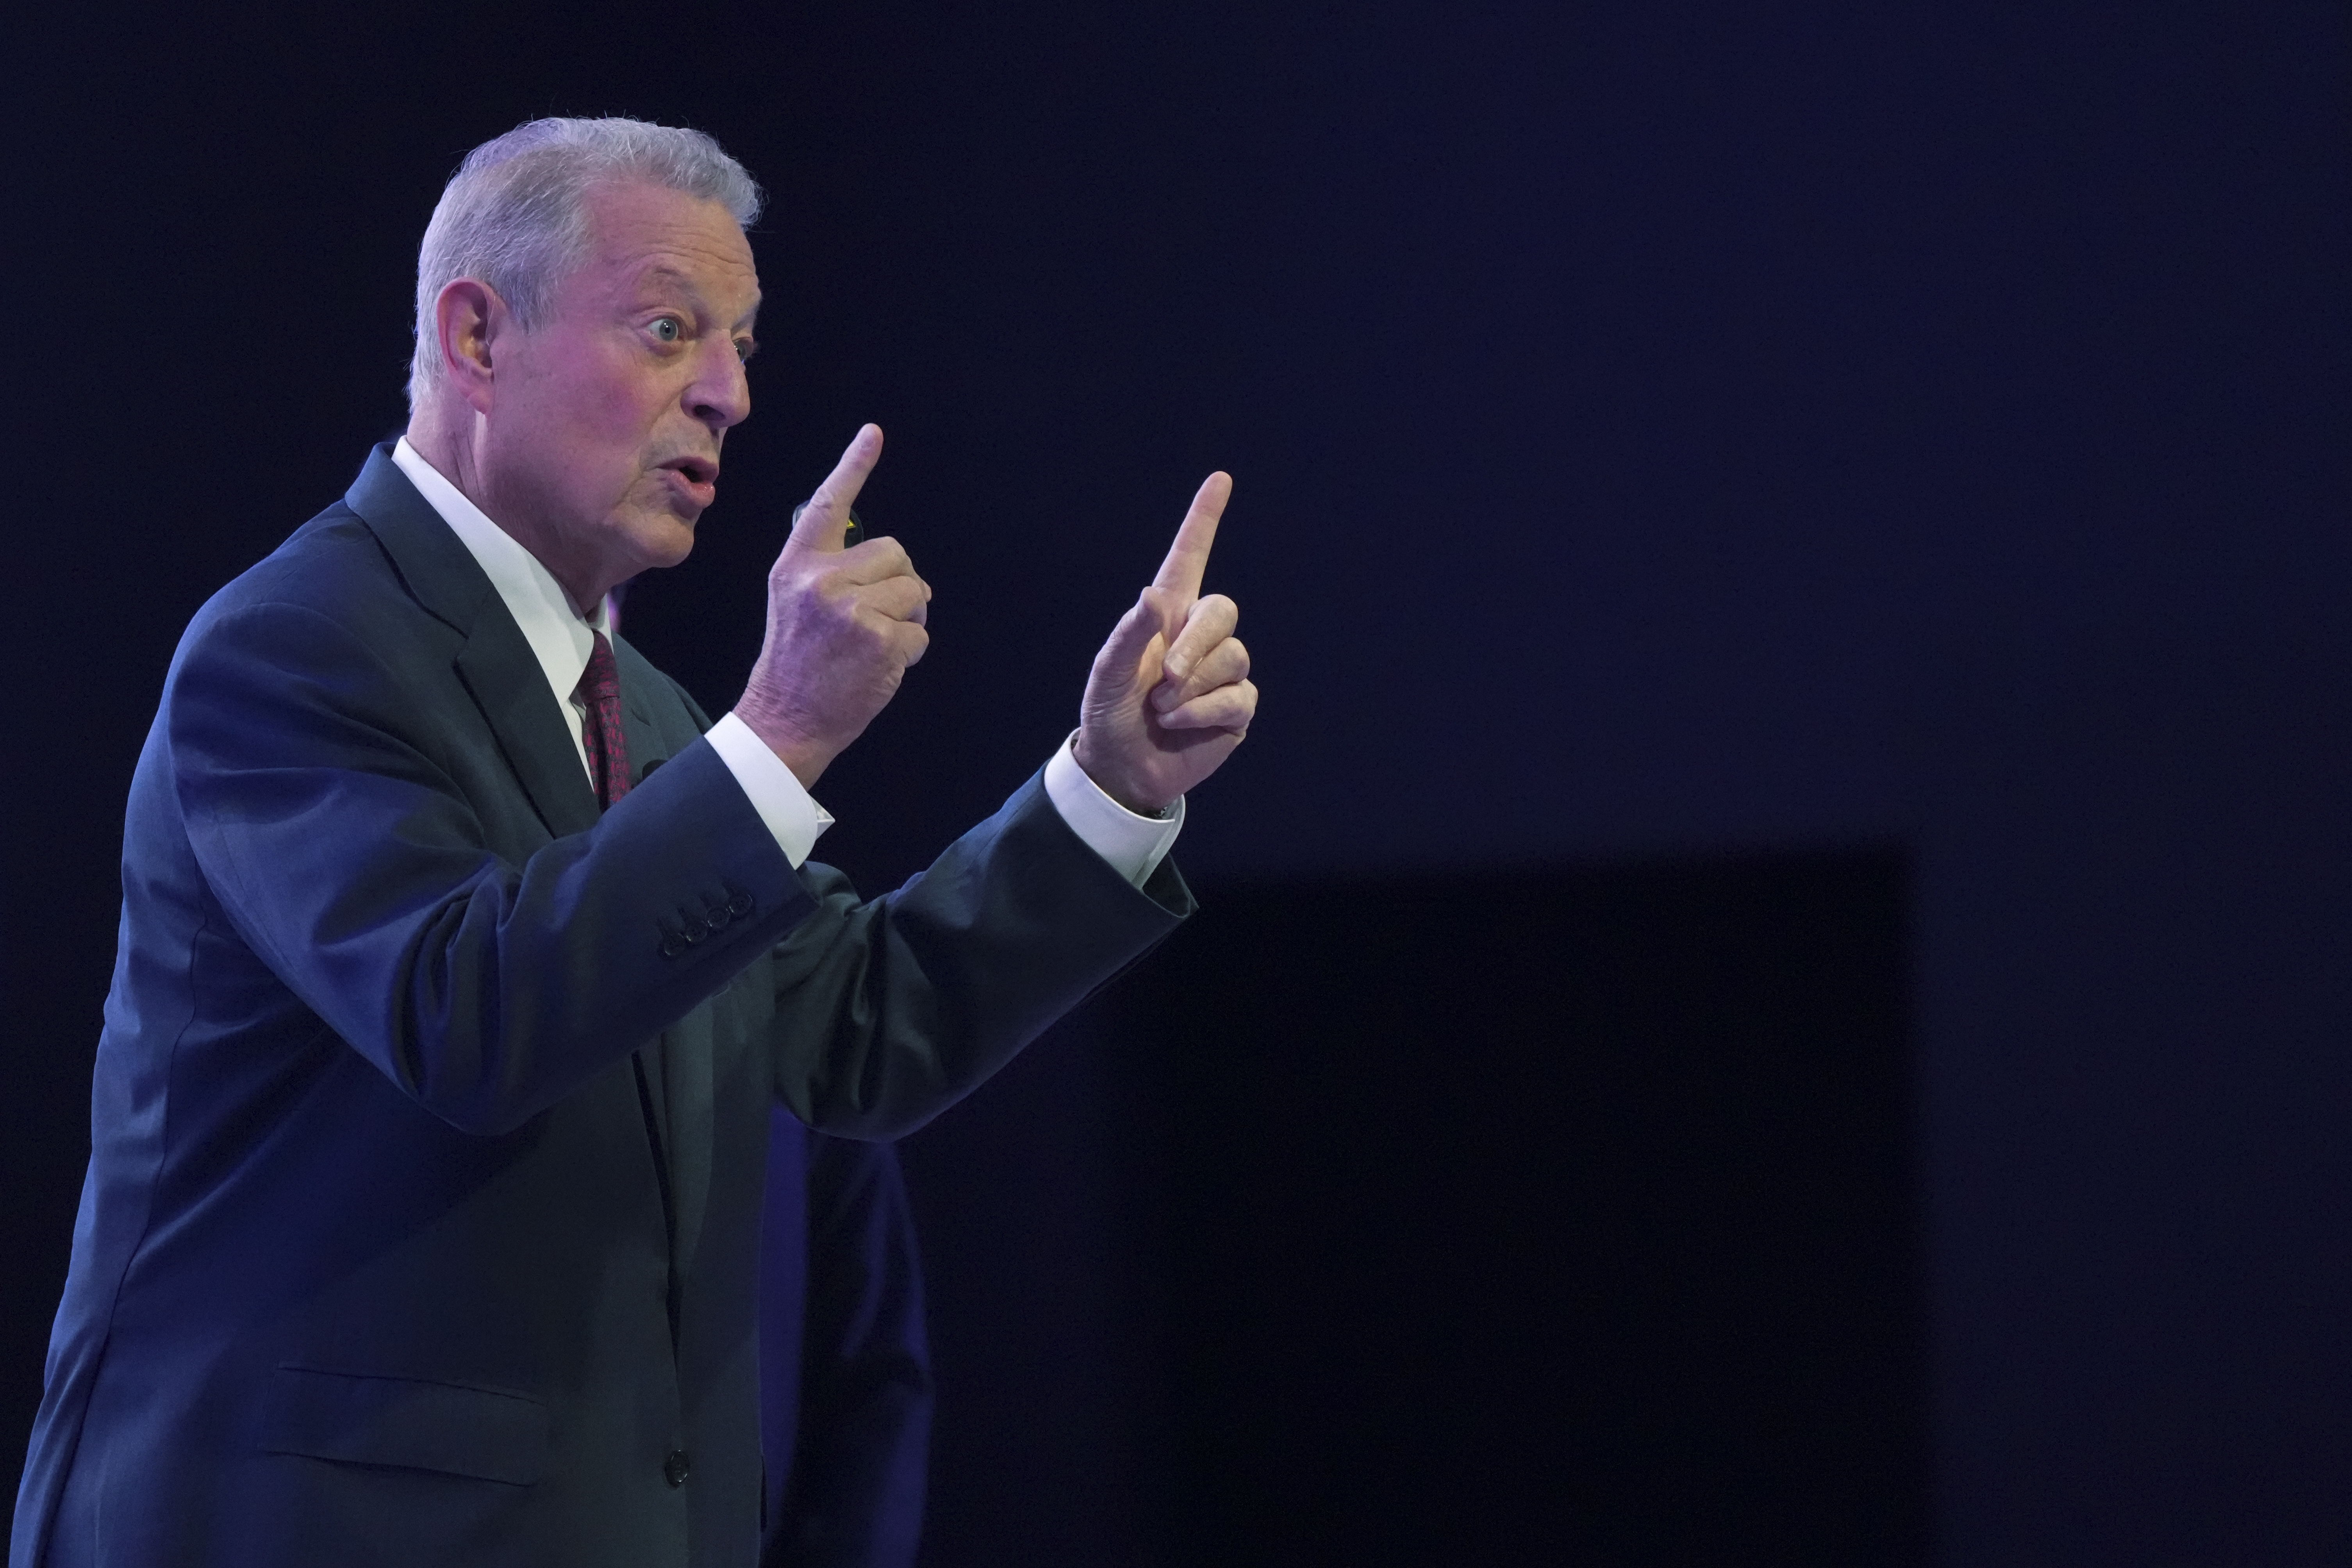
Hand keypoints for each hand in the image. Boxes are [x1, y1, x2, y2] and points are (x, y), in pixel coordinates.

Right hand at [736, 425, 930, 787]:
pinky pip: (920, 633)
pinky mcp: (878, 640)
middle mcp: (821, 580)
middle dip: (900, 583)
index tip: (873, 434)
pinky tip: (880, 666)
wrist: (785, 719)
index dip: (854, 466)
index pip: (830, 505)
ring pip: (915, 591)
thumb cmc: (798, 663)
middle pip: (895, 552)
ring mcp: (850, 610)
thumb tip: (892, 562)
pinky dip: (911, 652)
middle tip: (877, 616)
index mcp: (797, 565)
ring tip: (875, 644)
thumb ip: (831, 571)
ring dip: (908, 619)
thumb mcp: (795, 602)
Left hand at [1073, 472, 1256, 814]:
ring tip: (1162, 708)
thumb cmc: (1109, 713)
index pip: (1190, 557)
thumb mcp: (1107, 672)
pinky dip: (1204, 712)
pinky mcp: (1235, 708)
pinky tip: (1180, 724)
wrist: (1122, 768)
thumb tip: (1155, 595)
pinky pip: (1238, 696)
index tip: (1220, 479)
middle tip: (1162, 678)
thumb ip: (1130, 632)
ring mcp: (1221, 672)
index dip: (1204, 518)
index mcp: (1166, 616)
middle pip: (1223, 610)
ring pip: (1233, 656)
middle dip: (1194, 644)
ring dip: (1192, 686)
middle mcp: (1198, 637)